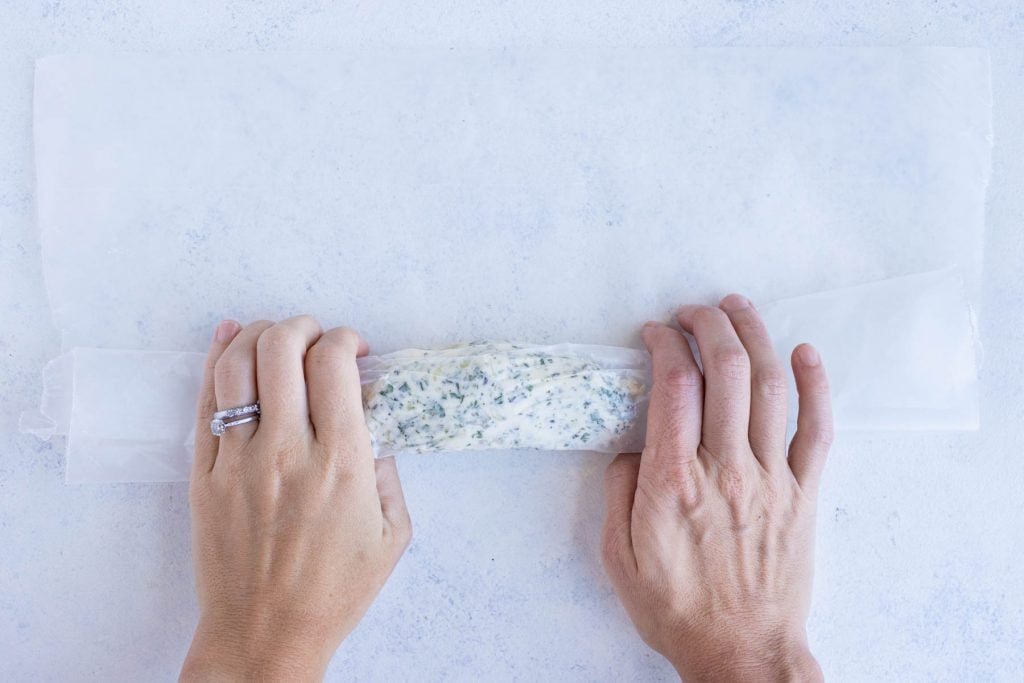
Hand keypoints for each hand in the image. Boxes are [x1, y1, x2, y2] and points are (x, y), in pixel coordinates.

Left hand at [180, 317, 411, 681]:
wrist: (265, 636)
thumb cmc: (334, 592)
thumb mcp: (392, 534)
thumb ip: (389, 471)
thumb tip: (373, 423)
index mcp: (340, 464)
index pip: (333, 363)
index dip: (345, 339)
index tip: (354, 350)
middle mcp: (286, 452)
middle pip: (282, 348)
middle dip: (303, 325)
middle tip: (315, 339)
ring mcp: (237, 462)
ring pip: (236, 365)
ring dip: (258, 334)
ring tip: (276, 340)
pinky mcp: (203, 476)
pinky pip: (204, 402)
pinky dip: (215, 360)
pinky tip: (228, 338)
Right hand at [602, 295, 831, 681]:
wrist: (742, 653)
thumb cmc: (678, 609)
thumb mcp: (619, 557)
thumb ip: (618, 492)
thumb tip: (630, 448)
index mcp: (675, 482)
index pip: (674, 386)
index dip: (665, 344)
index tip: (656, 332)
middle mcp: (727, 470)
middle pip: (726, 372)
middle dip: (709, 325)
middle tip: (694, 311)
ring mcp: (772, 479)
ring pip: (771, 388)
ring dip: (754, 337)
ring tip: (737, 309)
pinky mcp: (803, 494)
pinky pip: (818, 429)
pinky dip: (816, 385)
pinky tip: (805, 353)